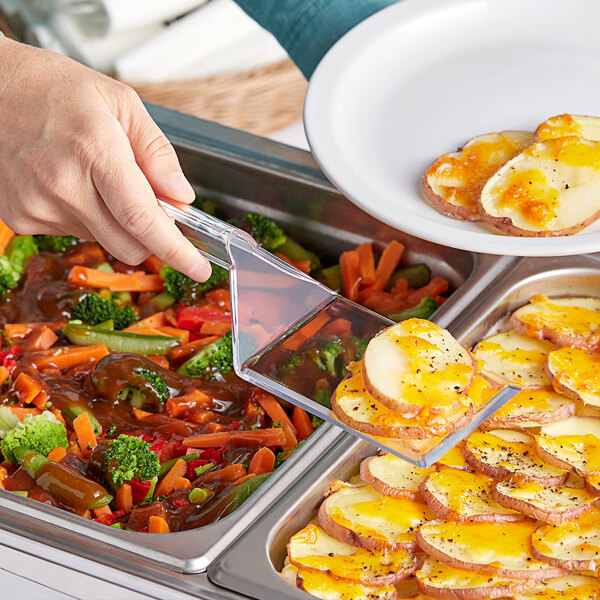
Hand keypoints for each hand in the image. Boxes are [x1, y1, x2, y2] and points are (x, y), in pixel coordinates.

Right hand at [0, 38, 210, 280]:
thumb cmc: (52, 88)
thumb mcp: (119, 101)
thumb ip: (157, 152)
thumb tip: (181, 197)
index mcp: (95, 150)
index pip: (143, 219)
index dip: (176, 250)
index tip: (198, 268)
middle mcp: (63, 185)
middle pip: (128, 245)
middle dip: (151, 238)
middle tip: (154, 210)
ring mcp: (38, 206)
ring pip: (103, 240)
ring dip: (116, 222)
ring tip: (97, 178)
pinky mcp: (21, 218)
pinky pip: (73, 233)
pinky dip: (87, 217)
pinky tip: (72, 184)